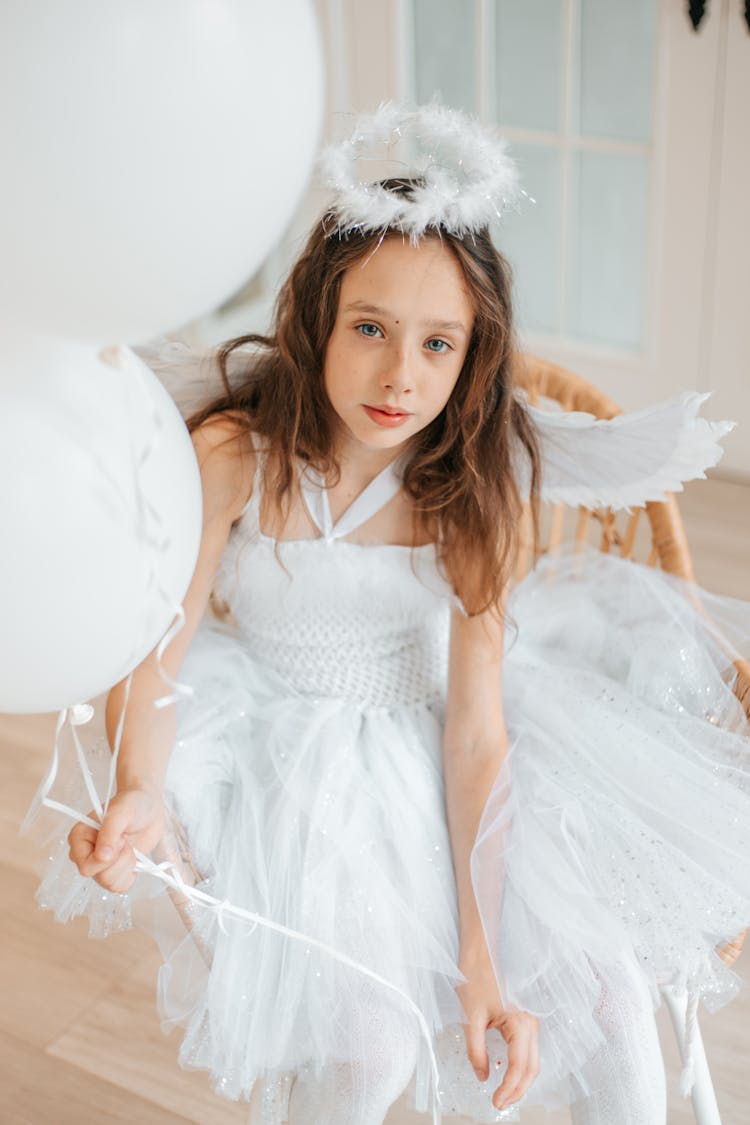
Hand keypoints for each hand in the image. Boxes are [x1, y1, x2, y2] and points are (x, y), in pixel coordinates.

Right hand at [67, 786, 164, 893]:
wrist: (150, 807)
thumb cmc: (133, 803)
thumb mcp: (121, 812)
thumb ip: (110, 832)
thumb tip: (102, 856)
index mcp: (79, 837)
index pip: (85, 866)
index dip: (107, 858)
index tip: (119, 839)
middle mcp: (86, 853)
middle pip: (99, 877)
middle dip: (120, 859)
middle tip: (125, 840)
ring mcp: (100, 864)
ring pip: (110, 884)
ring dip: (127, 864)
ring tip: (128, 845)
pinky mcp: (114, 870)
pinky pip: (120, 887)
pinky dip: (131, 873)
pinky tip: (133, 856)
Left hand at [458, 942, 539, 1112]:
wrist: (481, 956)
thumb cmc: (476, 980)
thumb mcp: (471, 1018)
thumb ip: (476, 1051)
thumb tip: (482, 1075)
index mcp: (520, 1023)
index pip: (518, 1067)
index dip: (508, 1088)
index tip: (495, 1101)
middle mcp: (531, 1023)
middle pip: (532, 1068)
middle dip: (518, 1091)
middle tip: (500, 1104)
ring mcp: (531, 1021)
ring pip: (533, 1061)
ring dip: (521, 1080)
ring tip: (504, 1094)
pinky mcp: (525, 1019)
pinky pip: (529, 1050)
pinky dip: (521, 1067)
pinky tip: (507, 1073)